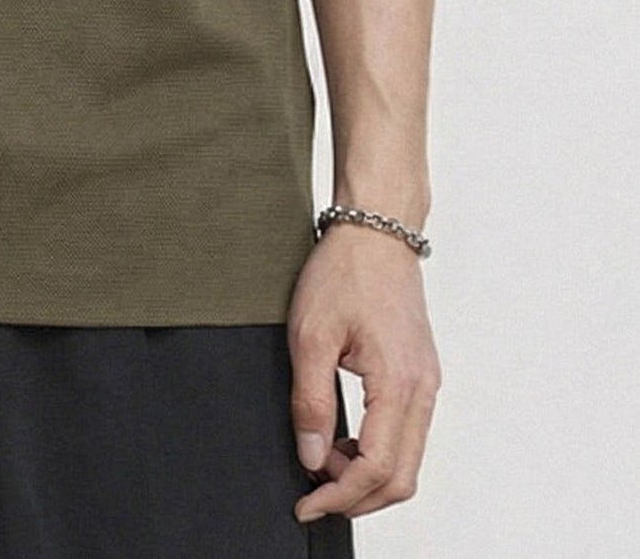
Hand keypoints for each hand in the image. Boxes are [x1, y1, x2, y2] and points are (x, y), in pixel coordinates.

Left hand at [286, 220, 441, 523]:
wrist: (376, 231)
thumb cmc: (345, 272)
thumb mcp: (310, 334)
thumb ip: (311, 402)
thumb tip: (312, 457)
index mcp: (399, 384)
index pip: (376, 469)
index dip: (339, 496)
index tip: (307, 503)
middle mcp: (423, 390)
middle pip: (401, 477)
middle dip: (357, 497)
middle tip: (314, 492)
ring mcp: (427, 383)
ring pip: (407, 460)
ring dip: (367, 475)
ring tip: (324, 459)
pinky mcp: (421, 375)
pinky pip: (408, 434)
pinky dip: (378, 450)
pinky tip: (345, 438)